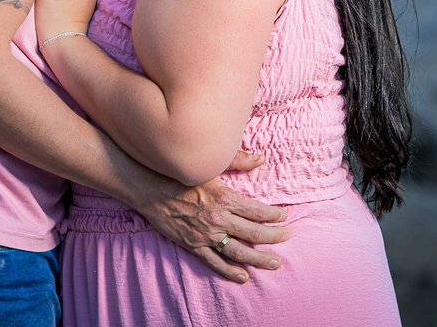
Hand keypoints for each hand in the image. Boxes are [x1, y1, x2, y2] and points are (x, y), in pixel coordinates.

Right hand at [135, 167, 289, 282]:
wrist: (149, 188)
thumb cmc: (179, 174)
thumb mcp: (210, 165)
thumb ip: (237, 161)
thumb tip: (260, 159)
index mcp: (225, 198)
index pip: (258, 211)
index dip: (274, 215)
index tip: (283, 217)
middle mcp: (218, 219)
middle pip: (254, 233)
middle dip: (274, 237)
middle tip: (286, 237)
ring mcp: (206, 235)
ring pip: (239, 251)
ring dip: (259, 258)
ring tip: (274, 263)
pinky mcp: (193, 245)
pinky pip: (215, 262)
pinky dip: (229, 271)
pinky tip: (243, 276)